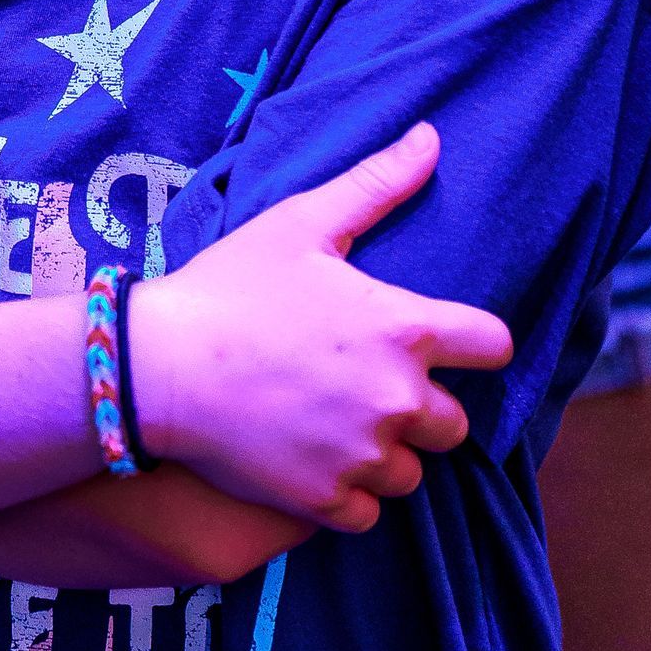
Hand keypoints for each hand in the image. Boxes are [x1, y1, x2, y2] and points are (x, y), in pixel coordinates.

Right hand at [130, 123, 513, 531]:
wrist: (155, 366)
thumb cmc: (229, 287)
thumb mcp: (302, 223)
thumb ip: (376, 184)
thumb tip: (431, 136)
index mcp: (405, 330)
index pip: (495, 347)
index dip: (473, 344)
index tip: (441, 344)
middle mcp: (397, 398)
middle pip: (455, 423)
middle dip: (421, 408)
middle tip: (365, 386)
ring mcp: (363, 455)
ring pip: (411, 473)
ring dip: (385, 454)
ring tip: (335, 425)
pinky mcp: (326, 500)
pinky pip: (370, 514)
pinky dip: (349, 496)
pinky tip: (314, 462)